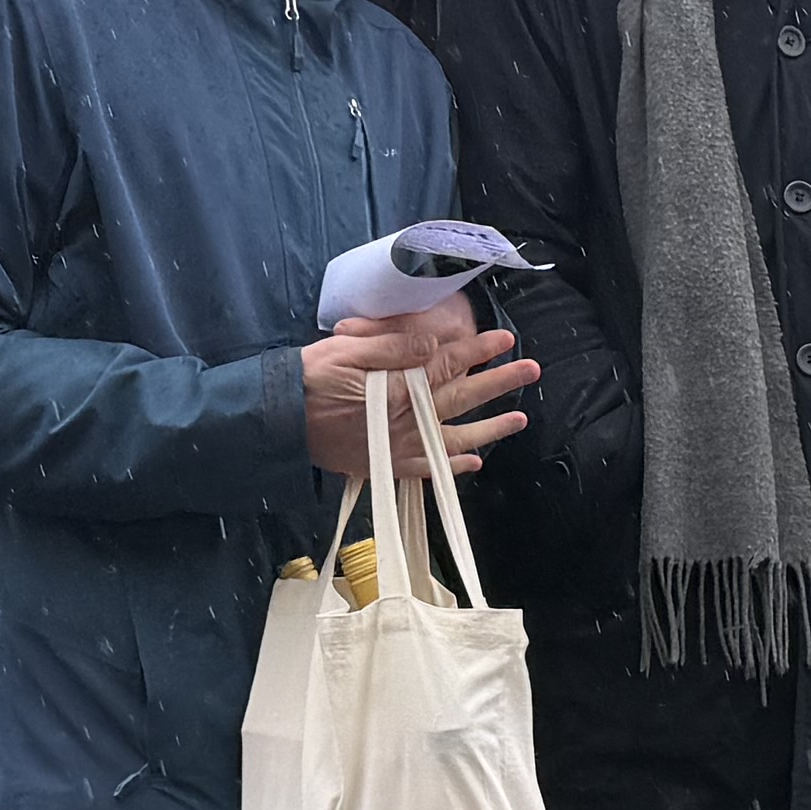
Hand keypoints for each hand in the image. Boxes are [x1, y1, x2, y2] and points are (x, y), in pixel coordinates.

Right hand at [304, 320, 537, 478]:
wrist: (279, 424)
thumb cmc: (309, 380)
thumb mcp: (347, 349)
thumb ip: (393, 346)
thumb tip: (435, 343)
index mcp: (399, 388)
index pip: (448, 364)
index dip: (479, 351)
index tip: (505, 339)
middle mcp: (407, 420)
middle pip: (462, 398)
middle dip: (500, 383)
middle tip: (532, 371)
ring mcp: (400, 446)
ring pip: (456, 438)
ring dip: (490, 429)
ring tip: (519, 420)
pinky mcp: (388, 465)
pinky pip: (430, 469)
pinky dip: (454, 467)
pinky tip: (476, 463)